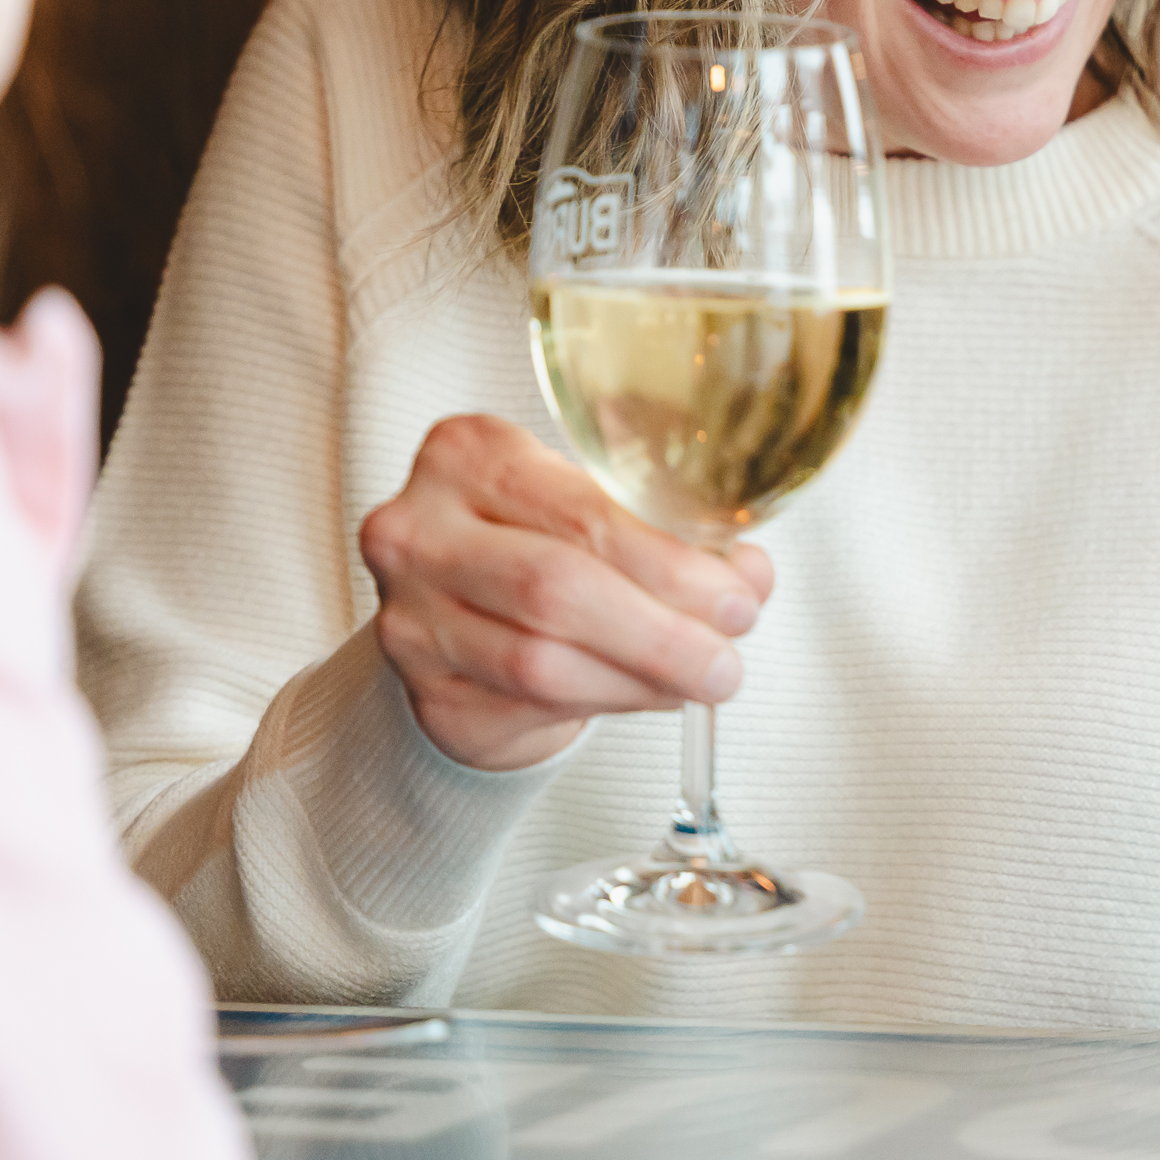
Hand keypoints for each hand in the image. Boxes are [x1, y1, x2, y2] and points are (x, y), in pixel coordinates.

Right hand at [359, 414, 772, 771]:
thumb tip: (749, 575)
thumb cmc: (541, 544)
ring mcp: (409, 613)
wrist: (460, 616)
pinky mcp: (422, 689)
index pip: (581, 511)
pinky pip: (527, 706)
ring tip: (700, 681)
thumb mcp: (597, 511)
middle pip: (555, 588)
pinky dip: (607, 704)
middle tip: (726, 660)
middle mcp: (419, 528)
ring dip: (639, 679)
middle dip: (660, 632)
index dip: (670, 563)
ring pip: (538, 661)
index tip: (736, 596)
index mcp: (471, 453)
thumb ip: (673, 533)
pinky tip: (651, 694)